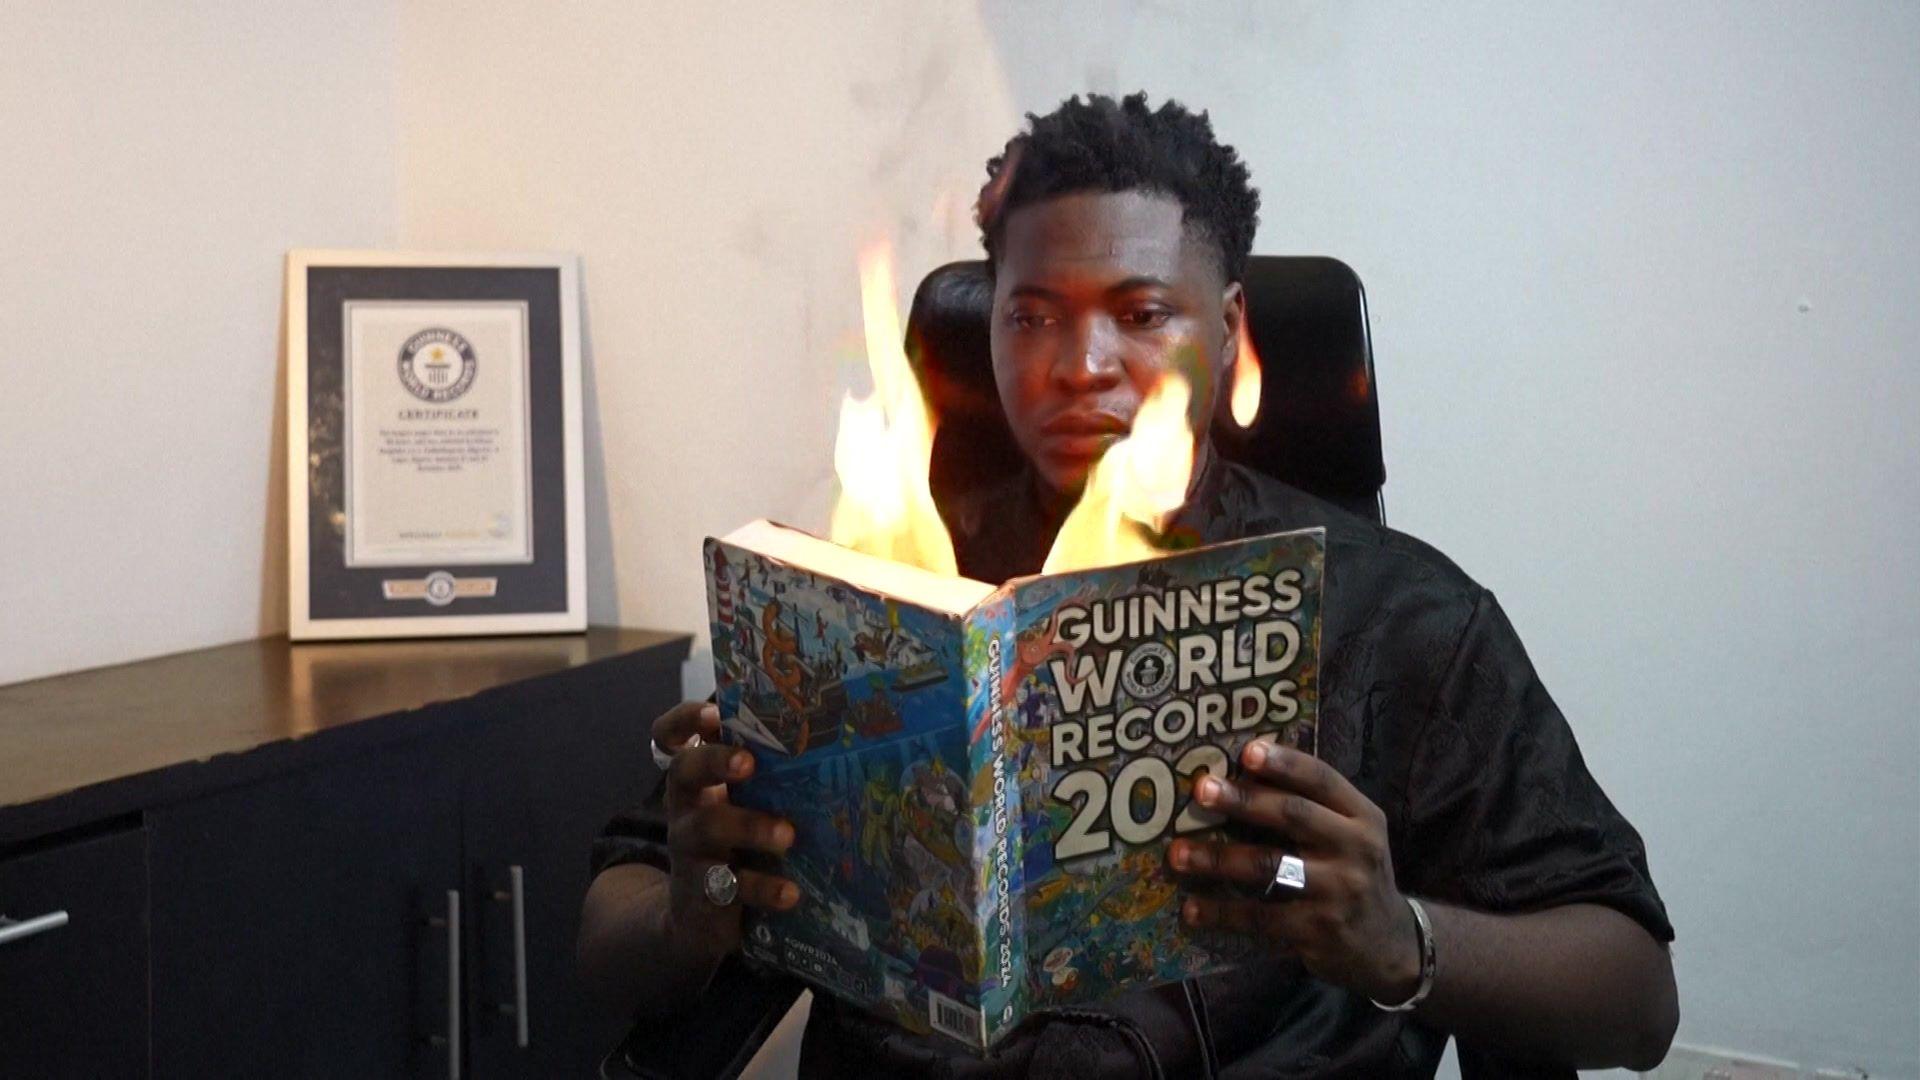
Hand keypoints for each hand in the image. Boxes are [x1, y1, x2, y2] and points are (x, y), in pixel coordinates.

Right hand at [653, 701, 799, 964]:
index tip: (713, 713)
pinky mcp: (703, 895)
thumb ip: (766, 776)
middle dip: (715, 761)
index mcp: (696, 780)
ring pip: (708, 828)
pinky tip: (790, 892)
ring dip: (749, 826)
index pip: (671, 736)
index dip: (685, 719)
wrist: (698, 920)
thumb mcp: (741, 807)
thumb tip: (831, 735)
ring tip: (787, 835)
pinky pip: (731, 888)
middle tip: (749, 762)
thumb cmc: (734, 845)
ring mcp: (690, 851)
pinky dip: (763, 889)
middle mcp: (685, 808)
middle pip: (685, 771)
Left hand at [1167, 738, 1420, 1003]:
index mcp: (1362, 815)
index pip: (1322, 780)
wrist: (1389, 943)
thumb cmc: (1352, 874)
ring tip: (1177, 854)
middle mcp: (1355, 848)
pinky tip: (1192, 909)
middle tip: (1200, 791)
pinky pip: (1262, 918)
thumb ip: (1313, 806)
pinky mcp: (1319, 931)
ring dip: (1217, 858)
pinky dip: (1222, 912)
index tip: (1246, 751)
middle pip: (1293, 815)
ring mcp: (1339, 891)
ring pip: (1269, 866)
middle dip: (1243, 801)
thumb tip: (1244, 770)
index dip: (1285, 763)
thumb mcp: (1351, 834)